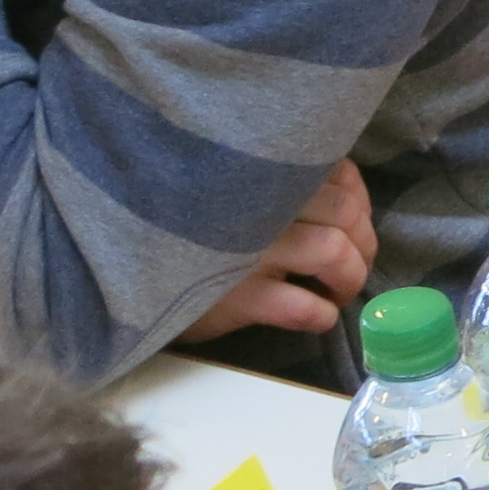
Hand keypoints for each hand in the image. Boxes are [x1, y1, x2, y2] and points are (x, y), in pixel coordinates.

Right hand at [188, 158, 374, 340]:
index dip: (360, 201)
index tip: (355, 223)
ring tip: (338, 293)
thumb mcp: (227, 190)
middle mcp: (258, 204)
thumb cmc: (185, 230)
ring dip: (350, 278)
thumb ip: (274, 181)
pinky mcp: (238, 298)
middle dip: (364, 245)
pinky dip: (322, 315)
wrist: (125, 274)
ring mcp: (249, 250)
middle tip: (353, 266)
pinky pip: (304, 307)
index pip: (339, 173)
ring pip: (334, 253)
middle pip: (345, 214)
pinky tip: (316, 317)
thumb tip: (341, 198)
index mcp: (261, 172)